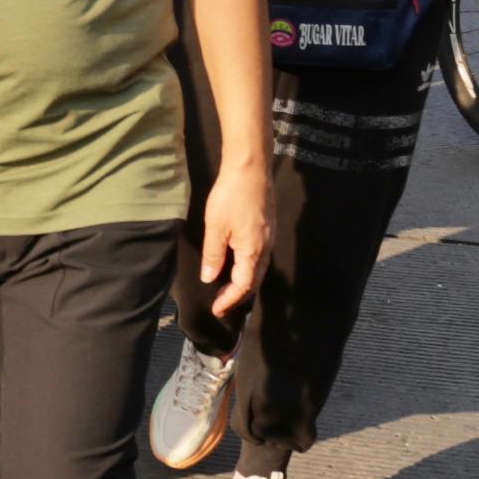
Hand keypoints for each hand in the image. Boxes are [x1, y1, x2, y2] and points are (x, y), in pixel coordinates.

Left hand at [194, 167, 270, 319]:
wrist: (251, 168)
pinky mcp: (268, 228)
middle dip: (238, 295)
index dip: (230, 300)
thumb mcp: (215, 227)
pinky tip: (237, 264)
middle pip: (254, 281)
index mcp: (253, 252)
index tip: (217, 310)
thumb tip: (209, 278)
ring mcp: (269, 238)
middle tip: (221, 303)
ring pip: (258, 269)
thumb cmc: (231, 197)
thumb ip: (213, 255)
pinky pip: (260, 257)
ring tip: (227, 288)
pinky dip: (248, 267)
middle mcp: (265, 249)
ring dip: (244, 282)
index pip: (243, 286)